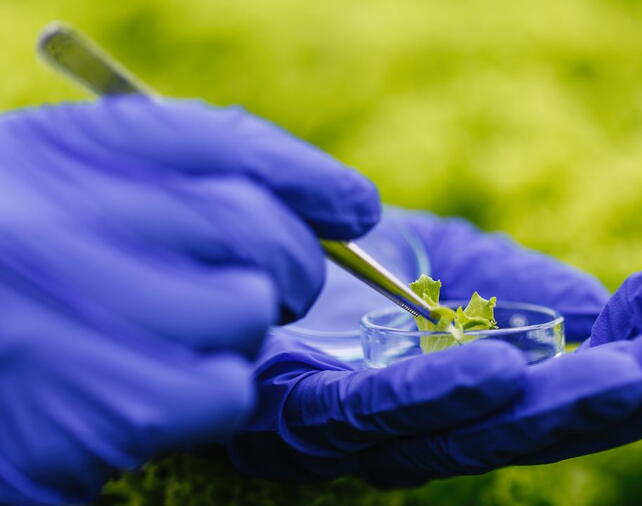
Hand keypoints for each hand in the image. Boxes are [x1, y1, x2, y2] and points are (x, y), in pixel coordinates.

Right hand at [0, 97, 378, 503]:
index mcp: (54, 157)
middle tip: (274, 287)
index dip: (306, 173)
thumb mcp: (61, 199)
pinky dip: (210, 393)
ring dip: (235, 334)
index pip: (219, 140)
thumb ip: (166, 182)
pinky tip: (153, 391)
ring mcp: (78, 312)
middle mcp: (61, 220)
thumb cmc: (16, 285)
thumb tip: (332, 207)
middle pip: (252, 225)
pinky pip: (224, 389)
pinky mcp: (108, 407)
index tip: (354, 206)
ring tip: (170, 341)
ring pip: (247, 312)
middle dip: (289, 264)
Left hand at [229, 212, 641, 485]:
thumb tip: (609, 309)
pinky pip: (365, 412)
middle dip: (617, 400)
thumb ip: (522, 288)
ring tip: (625, 376)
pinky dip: (436, 396)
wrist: (236, 231)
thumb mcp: (451, 259)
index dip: (628, 372)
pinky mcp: (288, 416)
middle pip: (523, 429)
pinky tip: (501, 372)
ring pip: (460, 436)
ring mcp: (353, 434)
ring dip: (547, 408)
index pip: (556, 394)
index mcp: (459, 393)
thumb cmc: (347, 262)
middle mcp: (414, 428)